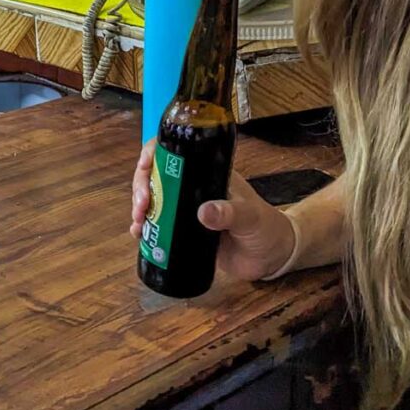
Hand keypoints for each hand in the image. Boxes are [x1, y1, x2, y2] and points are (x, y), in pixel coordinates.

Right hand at [130, 139, 297, 281]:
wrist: (271, 257)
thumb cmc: (266, 227)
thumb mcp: (249, 216)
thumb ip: (230, 213)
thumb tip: (204, 212)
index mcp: (208, 173)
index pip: (175, 152)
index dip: (153, 155)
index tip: (145, 169)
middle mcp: (194, 187)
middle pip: (157, 176)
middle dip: (142, 188)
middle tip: (142, 207)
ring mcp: (187, 210)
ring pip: (154, 200)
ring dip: (140, 209)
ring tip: (138, 225)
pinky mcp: (184, 233)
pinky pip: (159, 226)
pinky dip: (145, 228)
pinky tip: (139, 236)